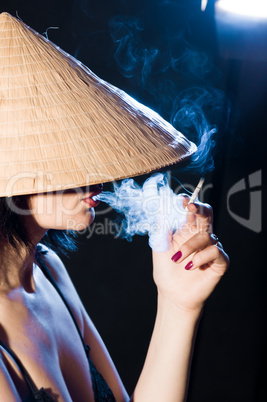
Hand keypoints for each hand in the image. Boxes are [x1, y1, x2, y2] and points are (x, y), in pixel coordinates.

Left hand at [152, 196, 228, 313]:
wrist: (172, 294)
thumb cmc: (166, 270)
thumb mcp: (159, 245)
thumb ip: (162, 227)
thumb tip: (161, 206)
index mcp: (187, 230)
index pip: (192, 211)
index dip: (188, 203)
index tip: (181, 200)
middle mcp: (201, 236)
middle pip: (207, 214)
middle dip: (199, 208)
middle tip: (190, 206)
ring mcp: (211, 248)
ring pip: (206, 236)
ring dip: (189, 247)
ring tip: (177, 260)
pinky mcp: (220, 261)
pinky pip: (215, 251)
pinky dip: (200, 257)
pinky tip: (190, 266)